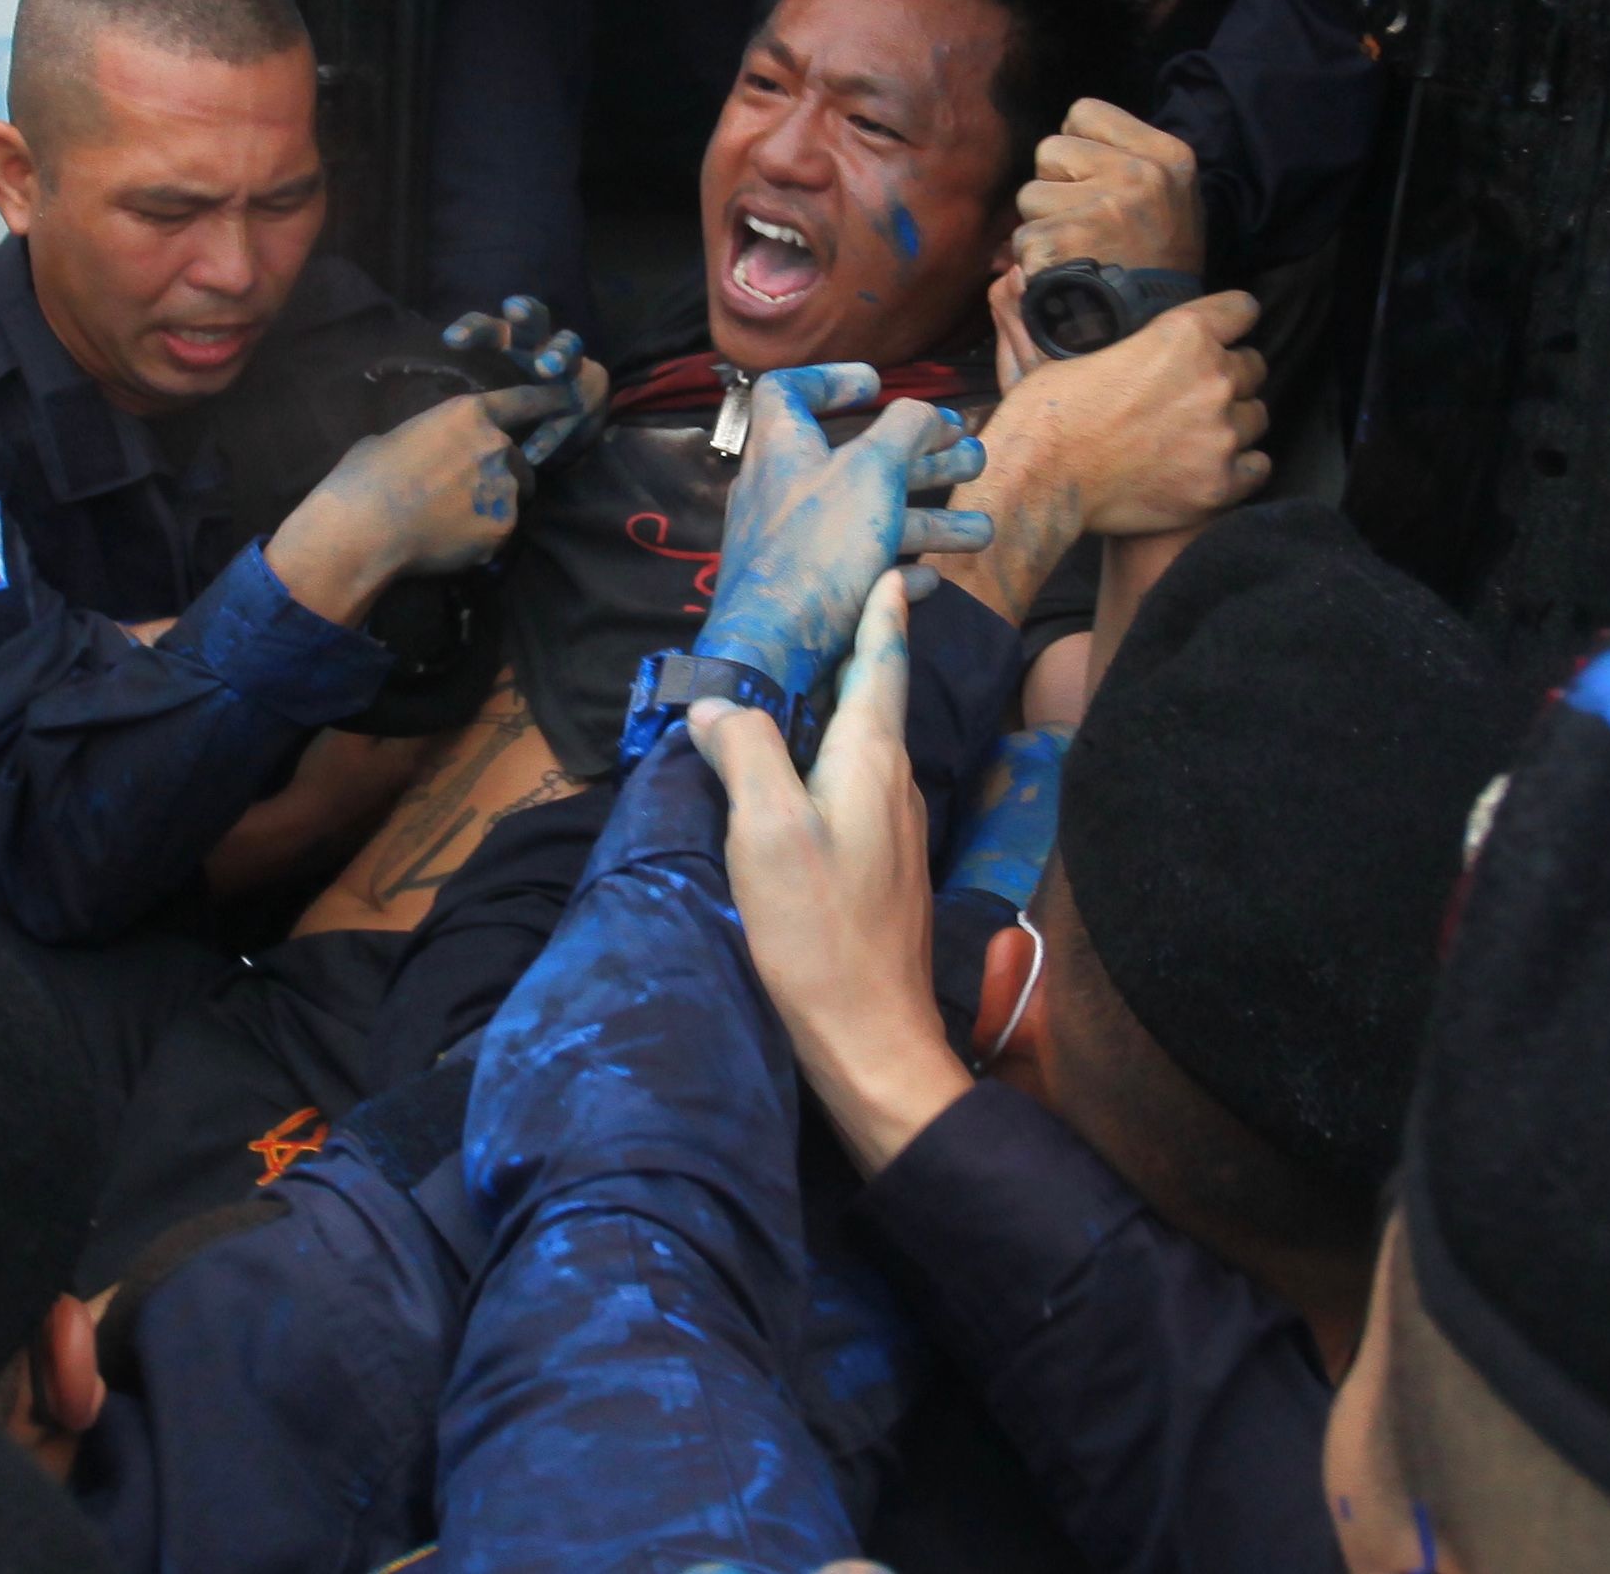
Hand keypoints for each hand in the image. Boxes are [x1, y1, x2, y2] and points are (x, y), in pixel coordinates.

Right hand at [272, 372, 600, 619]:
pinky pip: (501, 533)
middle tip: (464, 494)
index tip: (572, 398)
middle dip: (501, 475)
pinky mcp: (503, 528)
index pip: (525, 400)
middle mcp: (497, 445)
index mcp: (469, 413)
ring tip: (453, 521)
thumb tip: (426, 451)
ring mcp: (504, 488)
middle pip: (519, 460)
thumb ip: (429, 438)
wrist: (363, 528)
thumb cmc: (364, 477)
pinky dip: (483, 539)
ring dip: (494, 507)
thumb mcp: (395, 438)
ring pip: (513, 498)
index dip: (548, 400)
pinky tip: (449, 543)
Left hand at [441, 293, 604, 465]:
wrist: (566, 421)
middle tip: (514, 309)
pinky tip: (536, 451)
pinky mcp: (592, 384)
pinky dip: (553, 430)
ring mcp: (570, 363)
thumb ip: (465, 401)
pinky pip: (574, 404)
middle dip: (525, 313)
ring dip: (557, 353)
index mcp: (511, 343)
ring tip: (547, 367)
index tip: (451, 340)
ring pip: (567, 345)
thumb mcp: (489, 396)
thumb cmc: (514, 405)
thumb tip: (421, 426)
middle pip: (534, 319)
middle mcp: (539, 345)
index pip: (489, 328)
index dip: (472, 329)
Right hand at [692, 571, 970, 1176]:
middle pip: (875, 699)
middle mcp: (895, 784)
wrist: (872, 1040)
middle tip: (831, 608)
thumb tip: (714, 706)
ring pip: (863, 747)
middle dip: (856, 652)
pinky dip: (826, 759)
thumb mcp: (767, 831)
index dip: (881, 614)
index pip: (881, 664)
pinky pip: (853, 788)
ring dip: (837, 708)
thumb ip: (745, 753)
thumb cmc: (819, 932)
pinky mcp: (880, 870)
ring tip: (803, 681)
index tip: (887, 570)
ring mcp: (893, 830)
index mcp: (872, 760)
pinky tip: (797, 775)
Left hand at [697, 362, 989, 694]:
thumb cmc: (819, 548)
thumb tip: (926, 414)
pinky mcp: (804, 595)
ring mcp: (791, 547)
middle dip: (921, 461)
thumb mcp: (873, 471)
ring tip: (982, 530)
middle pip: (857, 463)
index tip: (877, 384)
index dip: (831, 378)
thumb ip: (906, 430)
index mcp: (782, 449)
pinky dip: (895, 570)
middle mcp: (781, 492)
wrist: (772, 652)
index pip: (787, 391)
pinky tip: (929, 581)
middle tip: (973, 458)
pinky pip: (857, 573)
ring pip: (868, 522)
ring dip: (928, 520)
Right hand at [985, 290, 1270, 538]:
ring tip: (1198, 434)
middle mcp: (1213, 379)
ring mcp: (1221, 435)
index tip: (1224, 330)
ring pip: (1256, 416)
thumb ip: (1108, 333)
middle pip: (1253, 366)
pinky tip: (1208, 467)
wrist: (1040, 479)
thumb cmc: (1048, 414)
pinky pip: (1257, 467)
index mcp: (1183, 335)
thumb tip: (1044, 289)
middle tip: (1195, 394)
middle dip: (1228, 376)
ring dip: (1233, 421)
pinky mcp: (1219, 484)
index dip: (1231, 319)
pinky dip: (1238, 467)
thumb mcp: (1073, 351)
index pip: (1242, 310)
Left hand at [1012, 98, 1205, 282]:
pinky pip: (1021, 237)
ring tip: (1077, 255)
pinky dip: (1033, 261)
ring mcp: (1100, 206)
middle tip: (1086, 227)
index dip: (1077, 149)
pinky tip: (1064, 277)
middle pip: (1049, 150)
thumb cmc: (1154, 269)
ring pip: (1029, 195)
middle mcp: (1137, 173)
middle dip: (1055, 187)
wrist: (1150, 334)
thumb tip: (1057, 146)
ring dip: (1041, 225)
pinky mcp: (1063, 239)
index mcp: (1168, 155)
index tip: (1094, 184)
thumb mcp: (1169, 201)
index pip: (1084, 112)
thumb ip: (1124, 162)